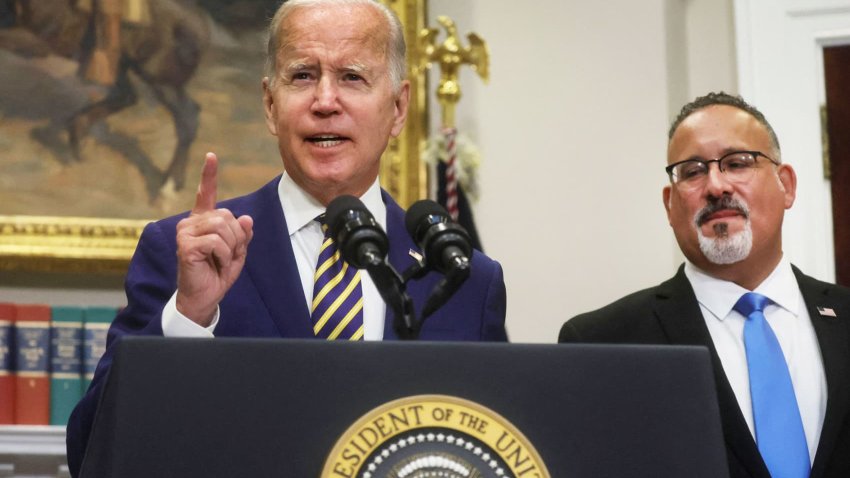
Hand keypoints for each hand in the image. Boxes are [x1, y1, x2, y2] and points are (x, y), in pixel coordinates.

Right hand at [175, 153, 253, 325]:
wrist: (205, 297)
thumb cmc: (218, 273)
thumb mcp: (238, 252)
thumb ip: (243, 234)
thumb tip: (246, 218)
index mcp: (203, 221)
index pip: (205, 193)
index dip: (209, 174)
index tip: (212, 155)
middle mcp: (191, 222)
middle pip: (226, 215)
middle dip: (237, 237)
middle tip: (229, 255)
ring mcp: (185, 232)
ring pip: (223, 226)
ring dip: (231, 247)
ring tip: (222, 260)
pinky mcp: (185, 245)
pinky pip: (216, 241)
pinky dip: (225, 255)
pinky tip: (216, 264)